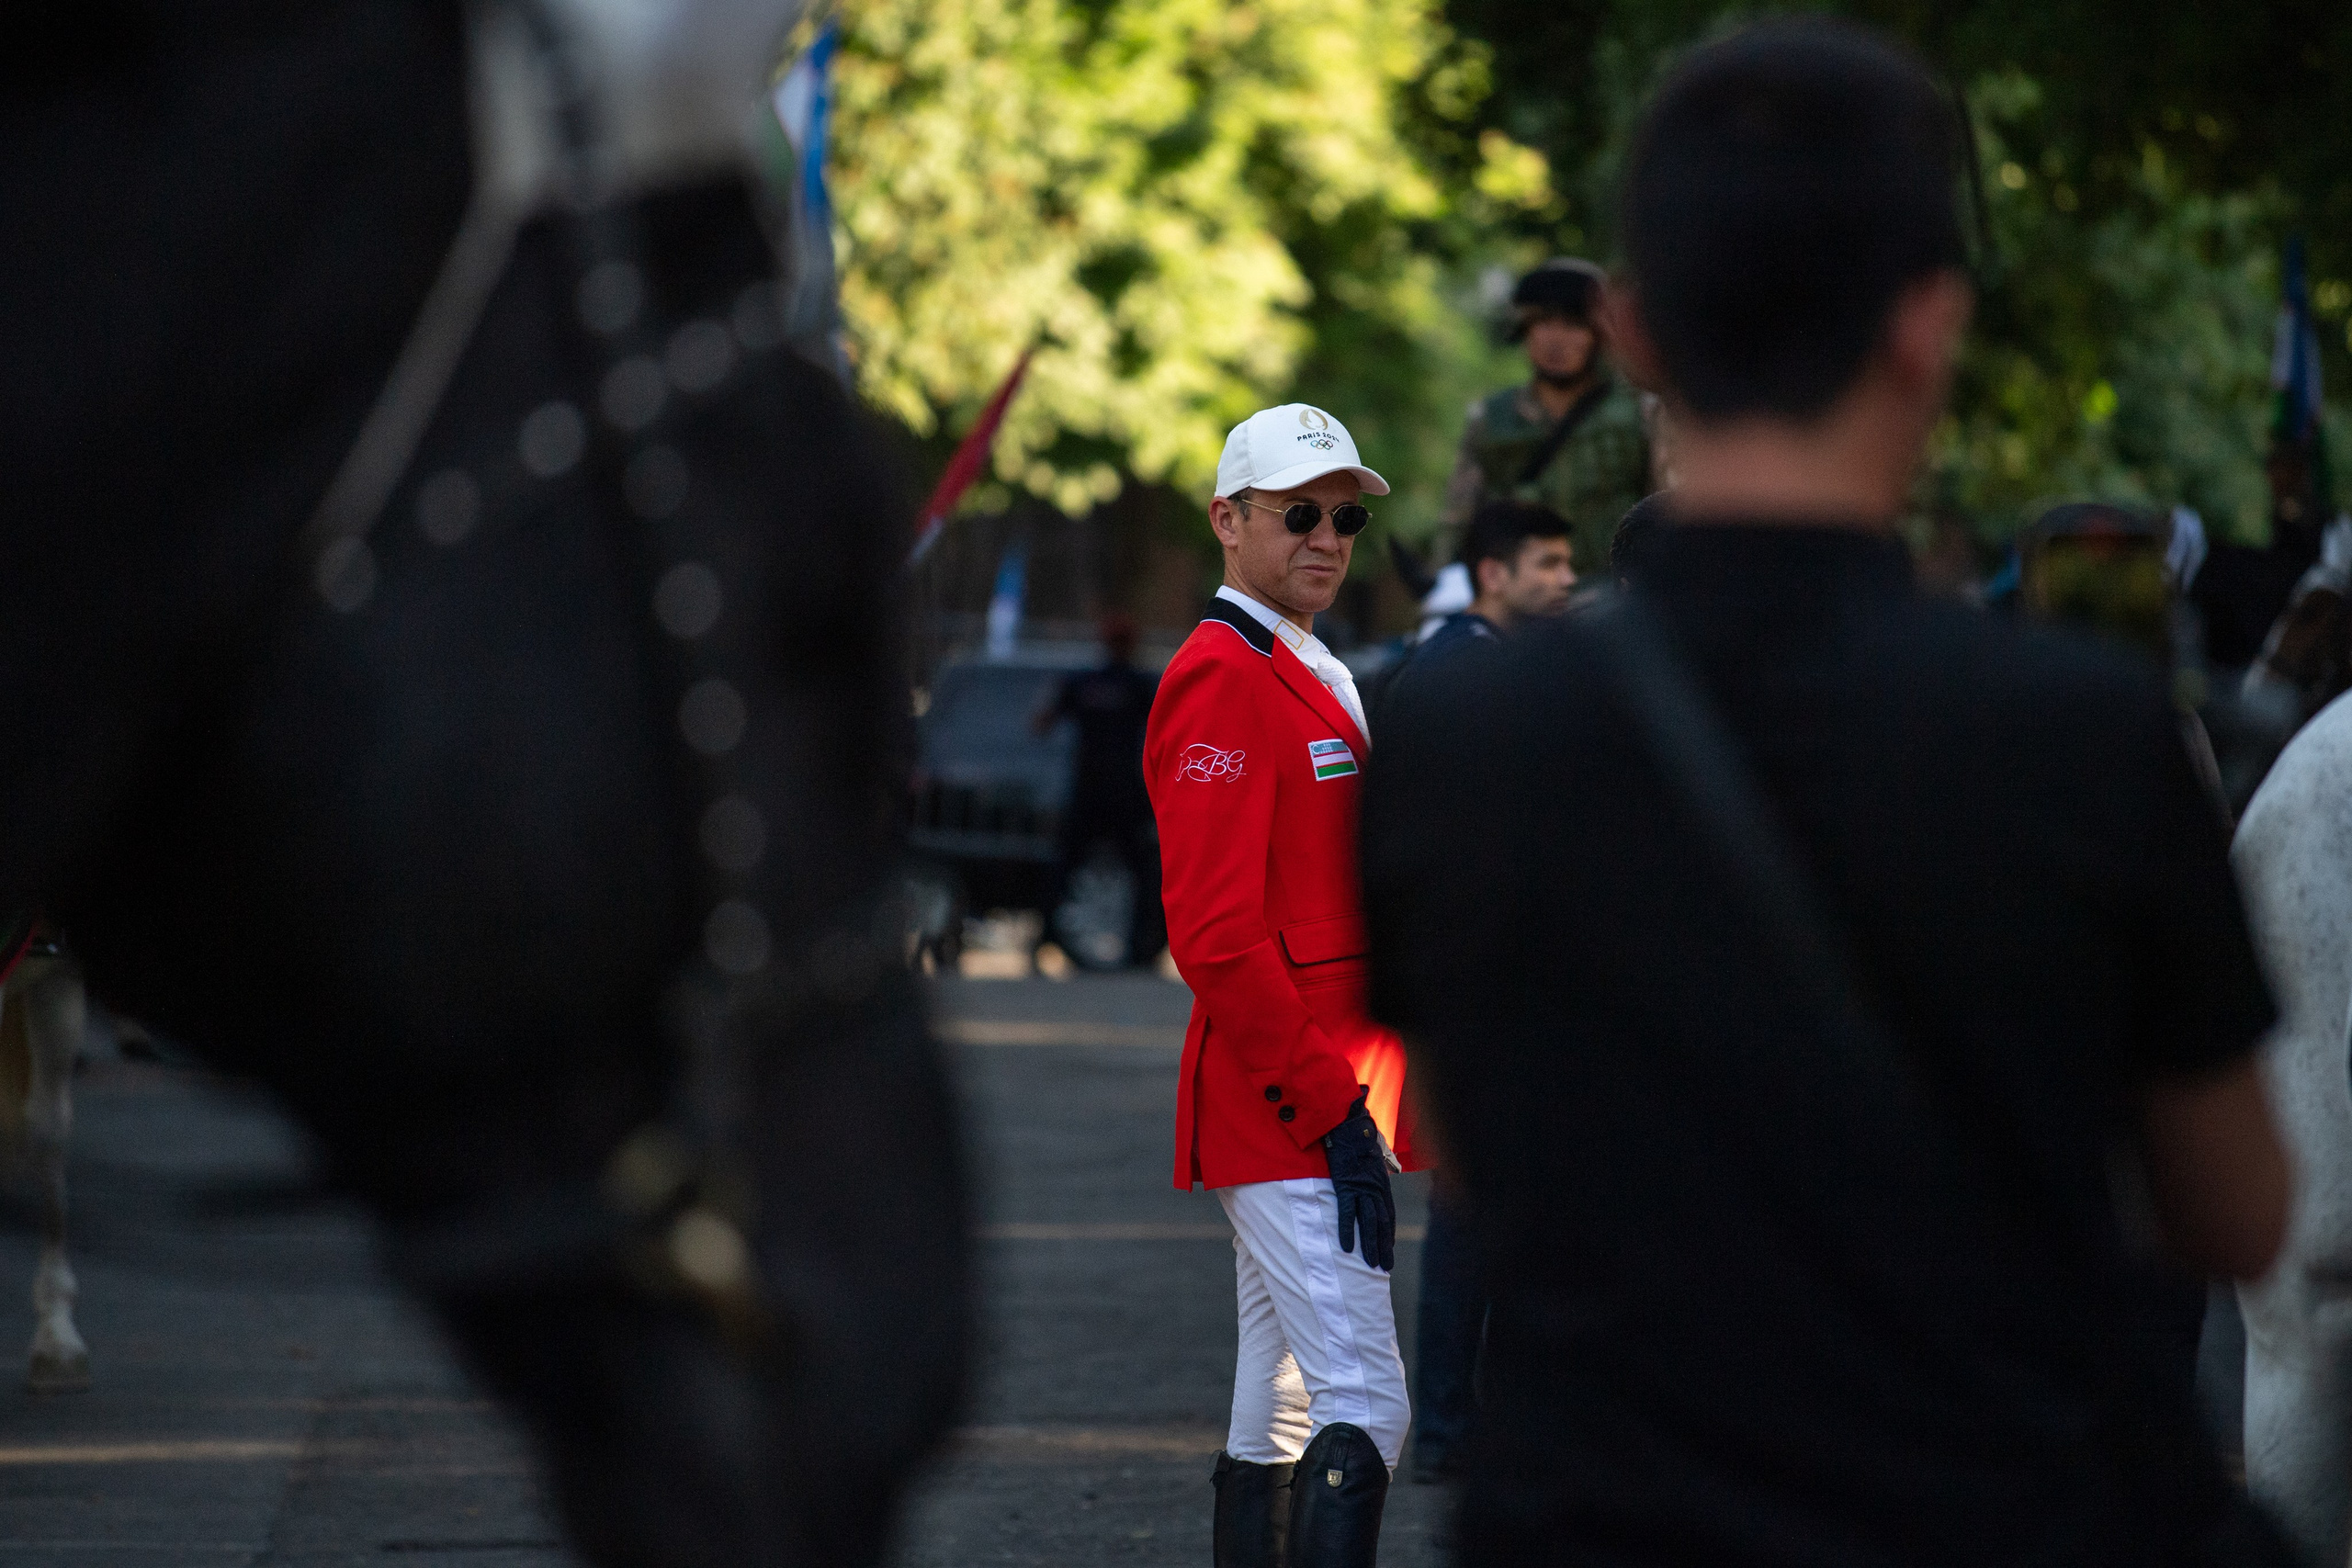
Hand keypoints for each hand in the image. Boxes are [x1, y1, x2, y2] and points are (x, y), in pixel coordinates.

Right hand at [1321, 1091, 1394, 1270]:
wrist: (1348, 1121)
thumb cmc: (1356, 1135)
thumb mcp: (1369, 1152)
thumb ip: (1373, 1165)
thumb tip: (1374, 1168)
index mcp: (1381, 1182)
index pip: (1388, 1213)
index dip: (1388, 1233)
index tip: (1387, 1249)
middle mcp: (1376, 1187)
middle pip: (1382, 1223)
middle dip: (1384, 1247)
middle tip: (1384, 1268)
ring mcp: (1362, 1187)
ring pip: (1369, 1223)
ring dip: (1371, 1246)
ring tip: (1372, 1265)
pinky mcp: (1346, 1185)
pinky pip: (1348, 1212)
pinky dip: (1348, 1231)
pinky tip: (1347, 1247)